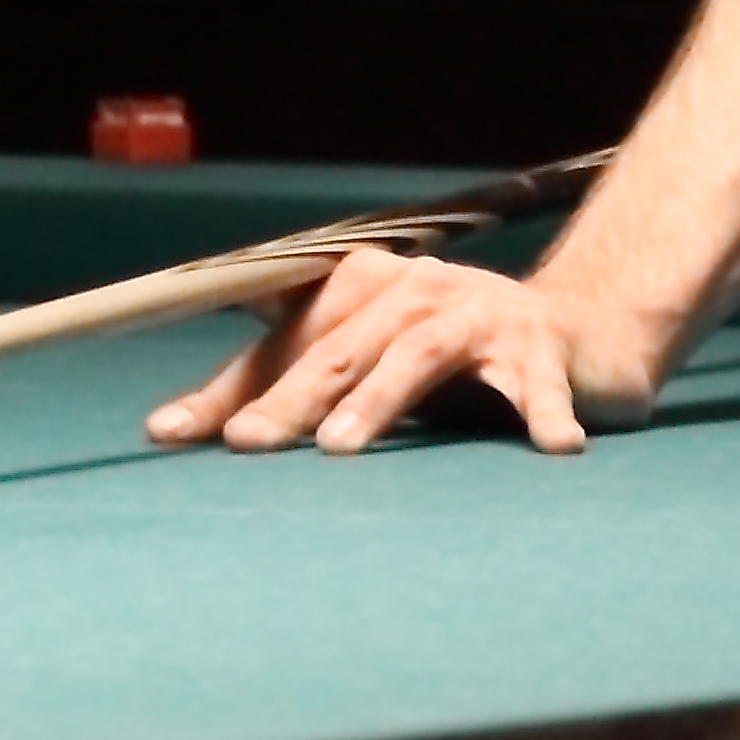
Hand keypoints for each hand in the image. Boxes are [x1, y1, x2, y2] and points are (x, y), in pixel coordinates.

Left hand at [144, 247, 664, 456]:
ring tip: (341, 451)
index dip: (230, 384)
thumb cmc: (447, 356)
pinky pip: (535, 382)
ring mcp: (479, 312)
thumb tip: (166, 429)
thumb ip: (278, 389)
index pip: (283, 338)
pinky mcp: (541, 345)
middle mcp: (414, 290)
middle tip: (247, 446)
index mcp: (362, 288)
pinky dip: (540, 411)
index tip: (170, 433)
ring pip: (416, 354)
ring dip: (377, 400)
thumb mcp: (361, 367)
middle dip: (290, 397)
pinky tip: (548, 447)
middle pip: (340, 345)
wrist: (573, 331)